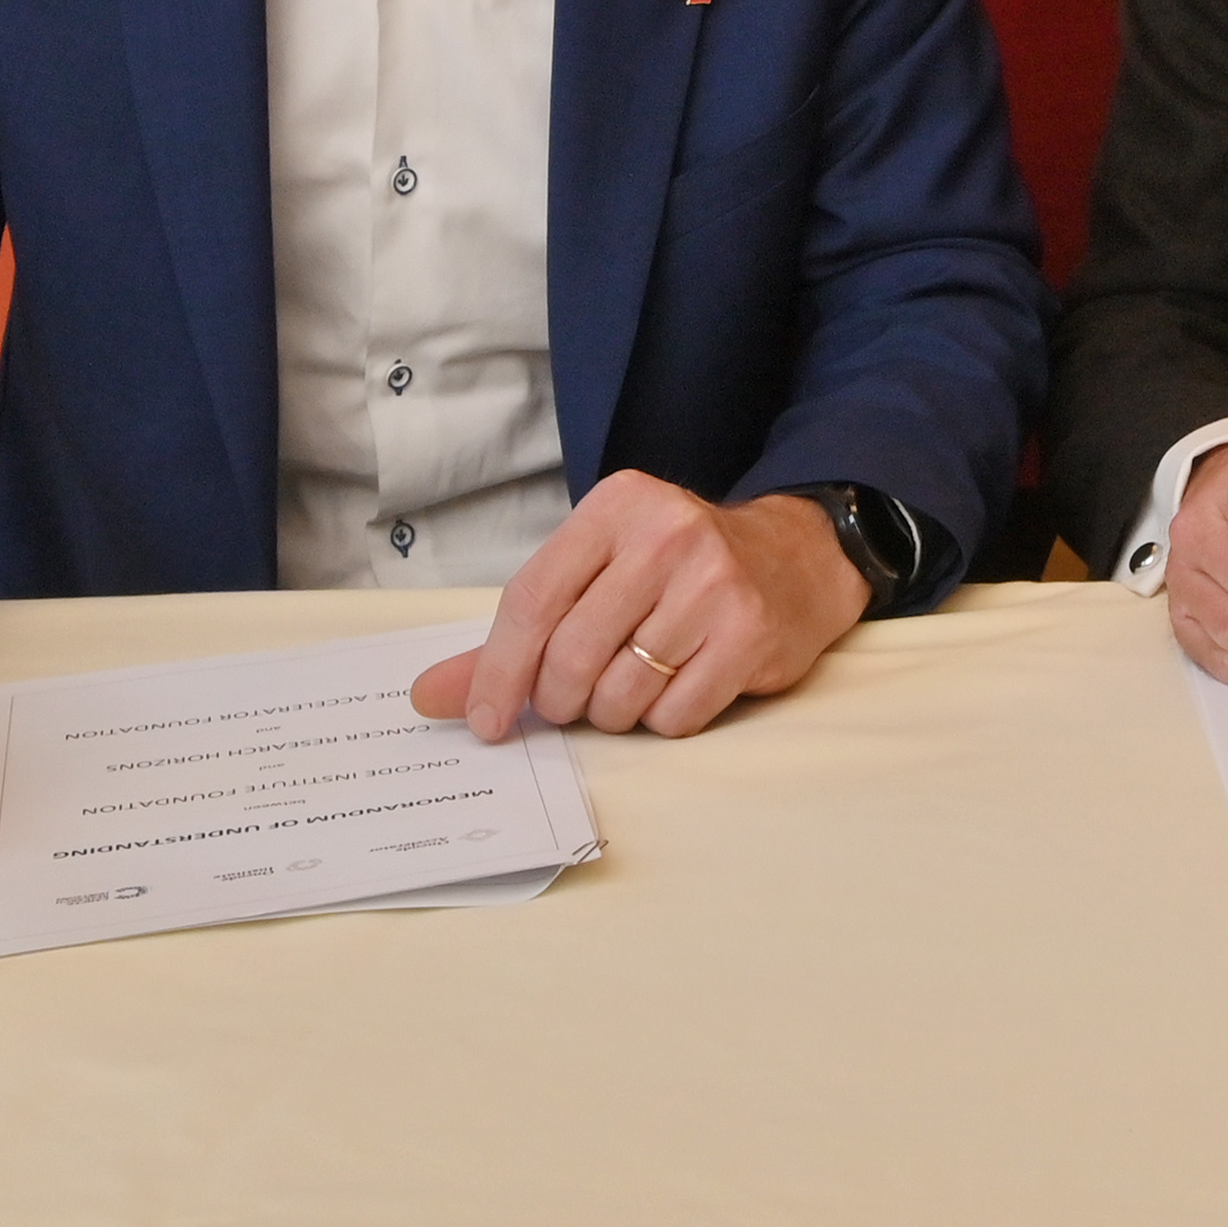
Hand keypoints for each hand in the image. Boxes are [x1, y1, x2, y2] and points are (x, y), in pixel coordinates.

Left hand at [410, 472, 866, 740]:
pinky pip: (675, 714)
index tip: (484, 720)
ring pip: (621, 693)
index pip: (532, 600)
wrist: (795, 558)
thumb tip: (432, 696)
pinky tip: (682, 684)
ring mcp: (715, 582)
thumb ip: (517, 634)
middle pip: (571, 654)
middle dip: (561, 699)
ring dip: (616, 711)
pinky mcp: (751, 631)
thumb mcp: (598, 573)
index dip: (498, 671)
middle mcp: (667, 534)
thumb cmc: (676, 572)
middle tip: (575, 699)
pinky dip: (666, 718)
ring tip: (637, 681)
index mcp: (616, 506)